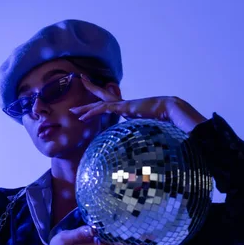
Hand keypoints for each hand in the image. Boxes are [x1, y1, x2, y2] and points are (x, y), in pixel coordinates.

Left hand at [70, 74, 207, 134]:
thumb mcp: (149, 129)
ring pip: (99, 104)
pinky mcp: (123, 107)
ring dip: (85, 108)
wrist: (171, 111)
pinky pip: (104, 109)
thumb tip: (145, 149)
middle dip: (89, 97)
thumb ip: (143, 135)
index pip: (112, 105)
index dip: (100, 105)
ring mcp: (123, 105)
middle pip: (102, 100)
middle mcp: (124, 105)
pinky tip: (82, 116)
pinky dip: (92, 112)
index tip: (92, 107)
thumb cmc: (164, 121)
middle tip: (76, 96)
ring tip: (72, 110)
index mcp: (129, 109)